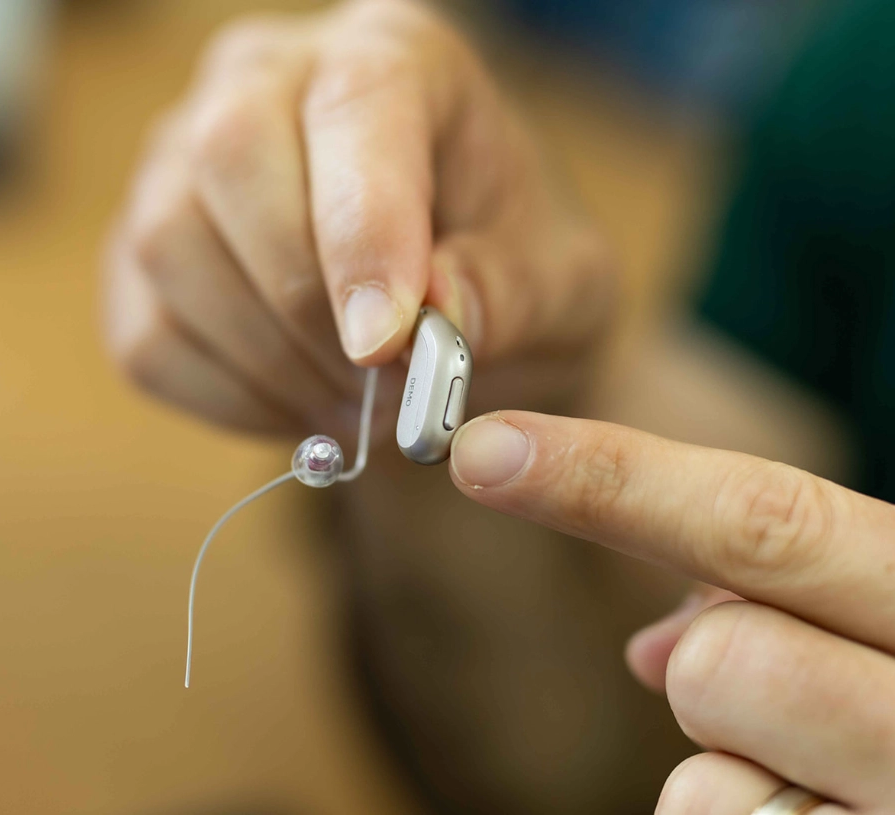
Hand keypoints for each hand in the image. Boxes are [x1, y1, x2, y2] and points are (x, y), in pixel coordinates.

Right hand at [103, 0, 613, 439]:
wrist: (444, 304)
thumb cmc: (506, 270)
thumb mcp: (557, 285)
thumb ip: (508, 292)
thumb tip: (430, 318)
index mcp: (393, 55)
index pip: (353, 108)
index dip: (362, 230)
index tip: (387, 346)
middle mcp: (268, 78)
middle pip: (229, 157)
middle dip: (306, 306)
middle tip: (379, 393)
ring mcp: (183, 158)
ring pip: (169, 248)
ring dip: (269, 363)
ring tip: (353, 408)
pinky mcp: (138, 249)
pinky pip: (149, 336)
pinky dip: (229, 398)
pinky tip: (298, 403)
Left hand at [449, 411, 894, 812]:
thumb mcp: (881, 632)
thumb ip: (778, 609)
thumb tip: (655, 648)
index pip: (761, 518)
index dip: (608, 480)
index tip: (486, 451)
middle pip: (725, 662)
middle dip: (711, 675)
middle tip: (759, 689)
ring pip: (706, 789)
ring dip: (729, 780)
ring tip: (814, 781)